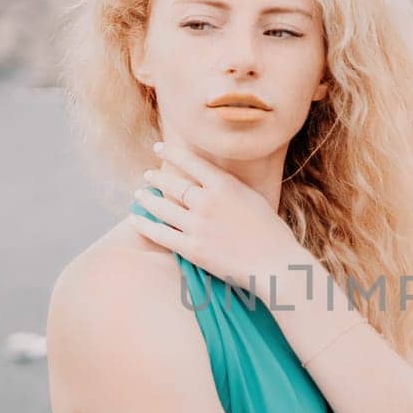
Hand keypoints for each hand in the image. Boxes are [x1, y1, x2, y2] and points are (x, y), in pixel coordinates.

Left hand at [129, 139, 309, 298]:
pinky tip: (135, 220)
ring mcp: (198, 225)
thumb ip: (230, 189)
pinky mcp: (193, 249)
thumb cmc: (272, 233)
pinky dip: (145, 226)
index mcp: (225, 185)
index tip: (158, 148)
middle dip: (156, 177)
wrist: (276, 264)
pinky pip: (161, 234)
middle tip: (147, 175)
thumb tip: (213, 182)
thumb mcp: (253, 199)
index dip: (171, 153)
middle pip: (173, 183)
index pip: (191, 162)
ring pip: (163, 207)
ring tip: (139, 194)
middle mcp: (208, 201)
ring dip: (147, 199)